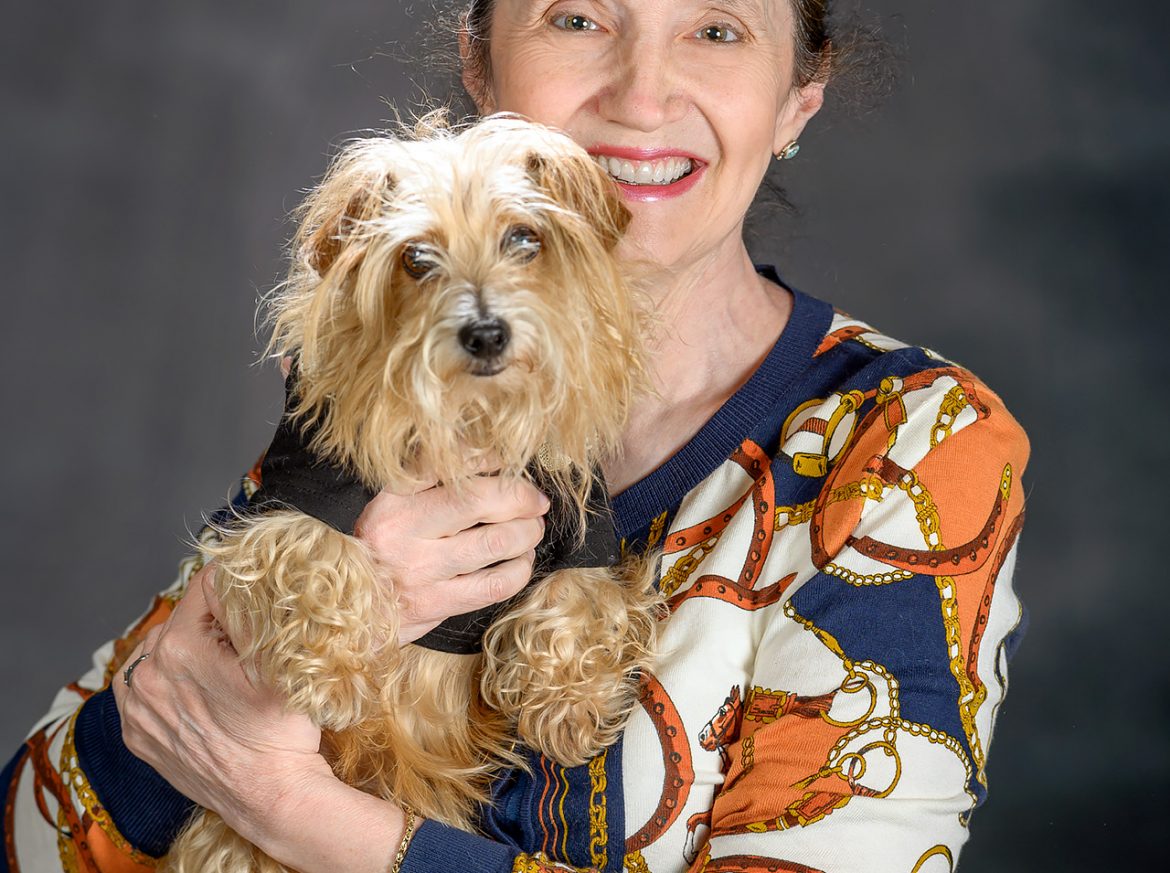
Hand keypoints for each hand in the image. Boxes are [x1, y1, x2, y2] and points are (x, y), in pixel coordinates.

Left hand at [113, 564, 330, 842]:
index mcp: (180, 646)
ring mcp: (137, 708)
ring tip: (217, 671)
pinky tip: (194, 695)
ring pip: (156, 652)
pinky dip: (164, 683)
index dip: (234, 590)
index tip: (252, 605)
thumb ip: (251, 608)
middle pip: (179, 619)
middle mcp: (147, 674)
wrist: (269, 794)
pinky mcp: (136, 735)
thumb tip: (237, 571)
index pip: (204, 586)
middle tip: (241, 646)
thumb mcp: (279, 658)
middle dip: (208, 623)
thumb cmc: (280, 729)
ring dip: (183, 651)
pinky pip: (142, 689)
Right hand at [355, 475, 550, 644]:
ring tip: (532, 528)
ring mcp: (419, 570)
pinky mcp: (436, 605)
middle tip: (536, 501)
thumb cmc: (382, 551)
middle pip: (478, 499)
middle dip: (521, 496)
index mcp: (393, 499)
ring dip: (528, 532)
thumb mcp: (394, 506)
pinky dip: (521, 568)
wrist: (352, 610)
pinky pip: (496, 583)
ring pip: (496, 541)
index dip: (489, 457)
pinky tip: (520, 561)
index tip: (510, 463)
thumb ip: (435, 481)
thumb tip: (494, 459)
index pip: (447, 463)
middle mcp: (402, 531)